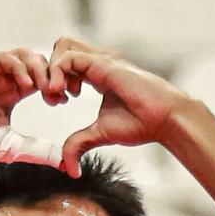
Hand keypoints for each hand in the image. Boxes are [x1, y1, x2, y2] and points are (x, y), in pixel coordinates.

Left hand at [45, 38, 191, 160]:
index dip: (54, 81)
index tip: (57, 102)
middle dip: (49, 71)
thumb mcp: (101, 134)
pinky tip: (62, 92)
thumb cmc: (142, 124)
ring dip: (52, 69)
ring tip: (57, 93)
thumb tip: (68, 169)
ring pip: (62, 46)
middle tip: (54, 96)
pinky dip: (57, 72)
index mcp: (97, 75)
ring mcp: (100, 60)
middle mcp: (98, 64)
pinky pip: (69, 57)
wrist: (165, 119)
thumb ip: (80, 144)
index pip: (66, 64)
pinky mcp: (103, 63)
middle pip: (61, 49)